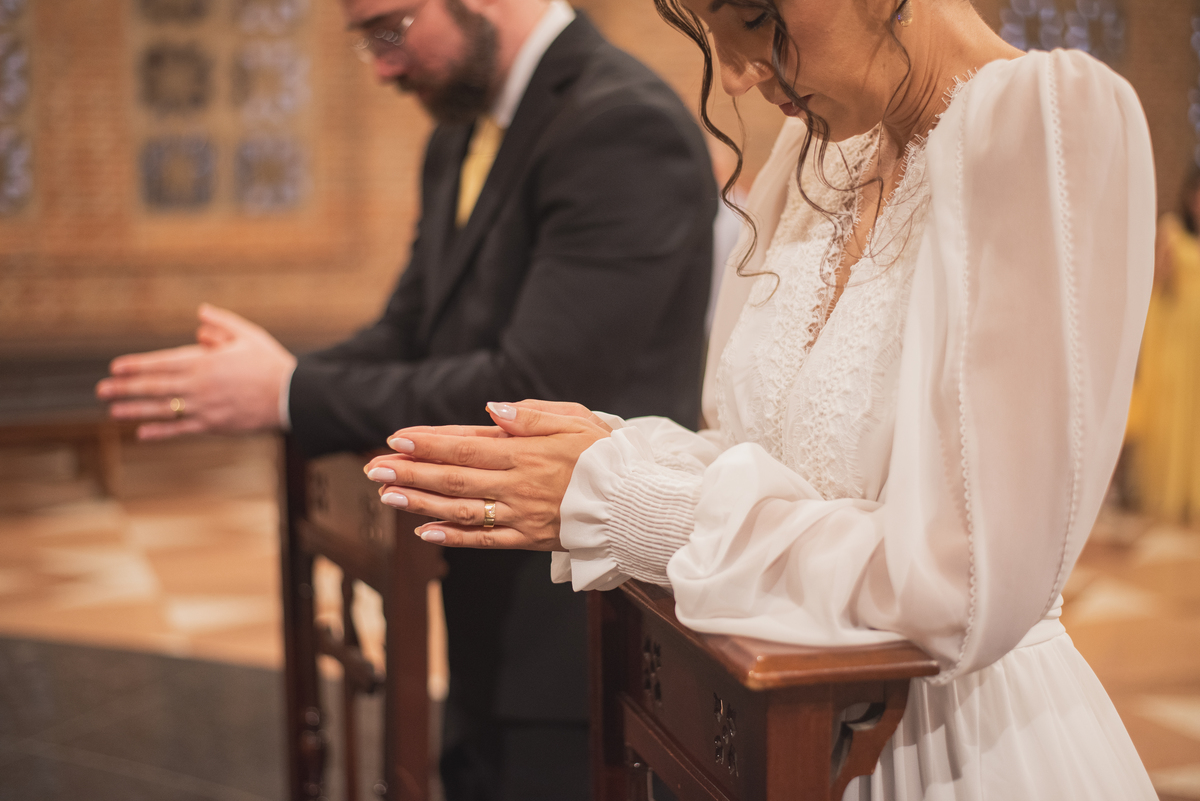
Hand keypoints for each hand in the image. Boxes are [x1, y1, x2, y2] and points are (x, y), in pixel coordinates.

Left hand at [95, 304, 296, 439]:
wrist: (291, 395)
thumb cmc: (270, 363)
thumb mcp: (247, 335)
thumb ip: (221, 324)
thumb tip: (199, 315)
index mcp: (205, 362)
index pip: (162, 362)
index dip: (137, 365)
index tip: (116, 367)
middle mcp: (199, 386)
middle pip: (155, 386)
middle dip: (126, 388)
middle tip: (102, 390)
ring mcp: (204, 408)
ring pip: (162, 409)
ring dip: (135, 410)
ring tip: (113, 411)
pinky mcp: (213, 425)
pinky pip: (181, 429)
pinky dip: (160, 432)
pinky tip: (141, 433)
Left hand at [363, 400, 612, 549]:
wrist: (637, 503)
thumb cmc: (608, 455)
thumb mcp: (576, 421)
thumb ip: (533, 415)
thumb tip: (493, 411)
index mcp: (526, 453)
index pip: (466, 447)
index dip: (428, 444)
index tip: (395, 439)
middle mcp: (518, 485)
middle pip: (453, 480)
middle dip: (410, 474)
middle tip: (374, 469)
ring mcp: (522, 515)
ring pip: (462, 511)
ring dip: (420, 504)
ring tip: (387, 497)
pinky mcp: (530, 539)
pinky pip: (486, 540)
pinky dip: (454, 538)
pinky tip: (425, 533)